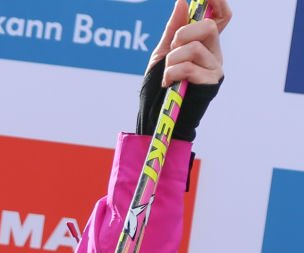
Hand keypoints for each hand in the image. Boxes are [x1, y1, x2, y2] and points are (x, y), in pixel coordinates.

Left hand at [137, 0, 232, 141]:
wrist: (154, 117)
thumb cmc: (158, 87)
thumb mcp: (161, 54)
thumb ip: (173, 30)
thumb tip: (181, 2)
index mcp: (204, 43)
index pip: (221, 16)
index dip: (218, 2)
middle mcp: (214, 52)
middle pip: (208, 27)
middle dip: (183, 34)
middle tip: (171, 50)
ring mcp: (215, 67)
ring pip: (194, 48)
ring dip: (172, 59)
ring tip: (166, 74)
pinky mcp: (211, 82)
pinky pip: (189, 67)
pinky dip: (172, 73)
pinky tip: (168, 83)